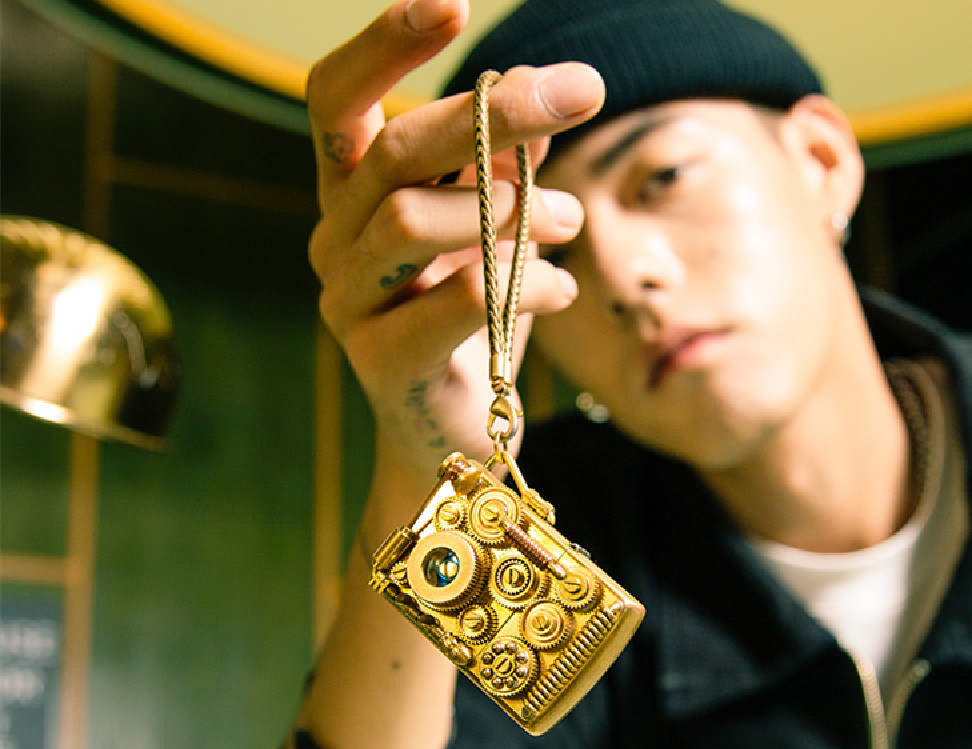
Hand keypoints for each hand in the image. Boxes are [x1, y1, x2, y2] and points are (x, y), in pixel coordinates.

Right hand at [305, 0, 603, 497]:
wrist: (461, 428)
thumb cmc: (474, 319)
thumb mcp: (492, 229)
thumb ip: (502, 164)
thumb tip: (538, 89)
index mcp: (351, 197)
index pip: (335, 103)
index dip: (381, 46)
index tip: (452, 3)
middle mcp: (334, 242)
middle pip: (392, 152)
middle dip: (492, 114)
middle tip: (582, 90)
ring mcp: (349, 304)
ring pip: (412, 222)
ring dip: (508, 209)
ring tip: (568, 219)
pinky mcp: (382, 361)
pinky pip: (457, 300)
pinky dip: (525, 283)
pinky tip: (563, 289)